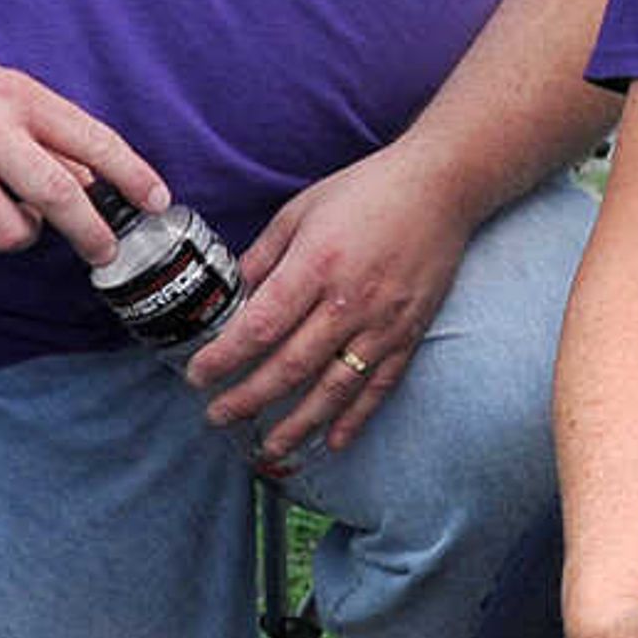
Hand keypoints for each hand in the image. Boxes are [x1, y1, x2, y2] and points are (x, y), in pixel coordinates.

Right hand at [0, 38, 161, 255]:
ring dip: (22, 234)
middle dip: (91, 232)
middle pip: (56, 194)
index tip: (158, 202)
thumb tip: (96, 188)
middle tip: (105, 251)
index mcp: (19, 99)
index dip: (132, 175)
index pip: (91, 140)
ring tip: (12, 212)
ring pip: (9, 232)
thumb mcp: (10, 93)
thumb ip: (54, 137)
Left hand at [186, 142, 469, 464]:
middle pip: (290, 366)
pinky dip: (356, 418)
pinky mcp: (409, 333)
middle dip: (247, 399)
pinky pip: (379, 386)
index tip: (198, 376)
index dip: (224, 358)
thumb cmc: (365, 192)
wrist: (440, 188)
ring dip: (298, 424)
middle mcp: (348, 302)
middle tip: (217, 417)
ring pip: (334, 388)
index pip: (260, 326)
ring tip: (269, 448)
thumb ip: (263, 257)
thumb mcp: (299, 212)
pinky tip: (333, 441)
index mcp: (315, 266)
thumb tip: (233, 295)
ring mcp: (383, 323)